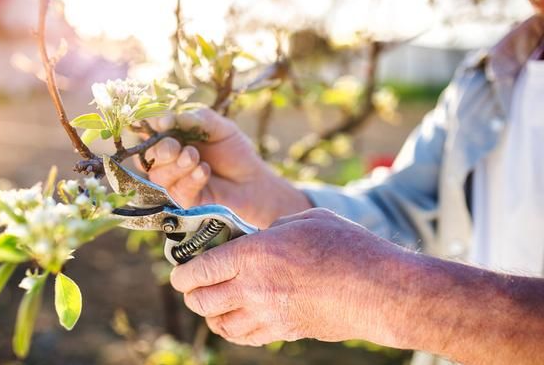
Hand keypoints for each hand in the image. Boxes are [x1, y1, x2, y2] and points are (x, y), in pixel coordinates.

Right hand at [139, 108, 310, 227]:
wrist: (253, 180)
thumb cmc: (235, 152)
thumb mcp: (220, 127)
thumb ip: (195, 119)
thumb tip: (164, 119)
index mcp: (172, 137)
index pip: (149, 131)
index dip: (149, 126)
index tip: (161, 123)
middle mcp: (168, 160)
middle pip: (147, 156)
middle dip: (160, 150)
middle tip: (176, 147)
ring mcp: (173, 182)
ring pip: (159, 175)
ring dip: (177, 165)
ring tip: (196, 158)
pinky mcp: (183, 200)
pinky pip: (177, 190)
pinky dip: (190, 179)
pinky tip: (204, 171)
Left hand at [169, 208, 404, 346]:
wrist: (380, 290)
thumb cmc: (348, 247)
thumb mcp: (306, 220)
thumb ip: (274, 227)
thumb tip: (261, 235)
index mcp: (254, 254)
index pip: (201, 269)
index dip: (183, 273)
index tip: (178, 274)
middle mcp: (253, 288)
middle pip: (202, 300)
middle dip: (191, 294)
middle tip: (192, 287)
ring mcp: (268, 314)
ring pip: (220, 324)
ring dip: (209, 315)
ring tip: (211, 305)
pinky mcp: (285, 332)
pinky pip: (245, 338)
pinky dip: (233, 331)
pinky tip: (235, 321)